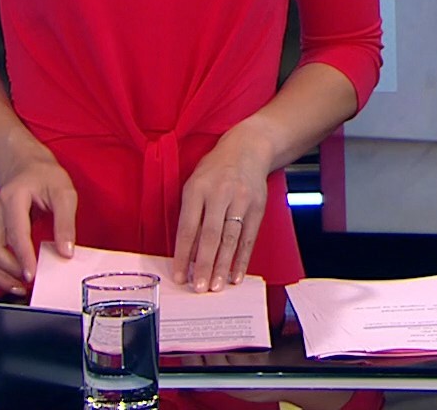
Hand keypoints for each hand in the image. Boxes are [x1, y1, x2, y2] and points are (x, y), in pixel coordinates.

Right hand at [0, 152, 77, 294]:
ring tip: (19, 286)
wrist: (26, 167)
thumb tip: (66, 251)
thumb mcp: (64, 192)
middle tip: (30, 281)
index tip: (32, 274)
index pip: (15, 232)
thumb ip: (65, 222)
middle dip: (9, 270)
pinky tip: (10, 279)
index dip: (23, 256)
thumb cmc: (44, 177)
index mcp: (13, 198)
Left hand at [175, 128, 271, 292]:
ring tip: (216, 287)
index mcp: (197, 189)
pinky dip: (242, 259)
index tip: (179, 275)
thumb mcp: (195, 183)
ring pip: (230, 239)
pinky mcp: (257, 208)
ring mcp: (241, 201)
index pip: (188, 227)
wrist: (248, 148)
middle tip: (199, 288)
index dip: (183, 254)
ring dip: (223, 266)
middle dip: (204, 265)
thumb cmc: (216, 169)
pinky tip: (236, 275)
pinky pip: (248, 238)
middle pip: (210, 236)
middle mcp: (220, 194)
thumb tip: (188, 251)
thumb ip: (191, 213)